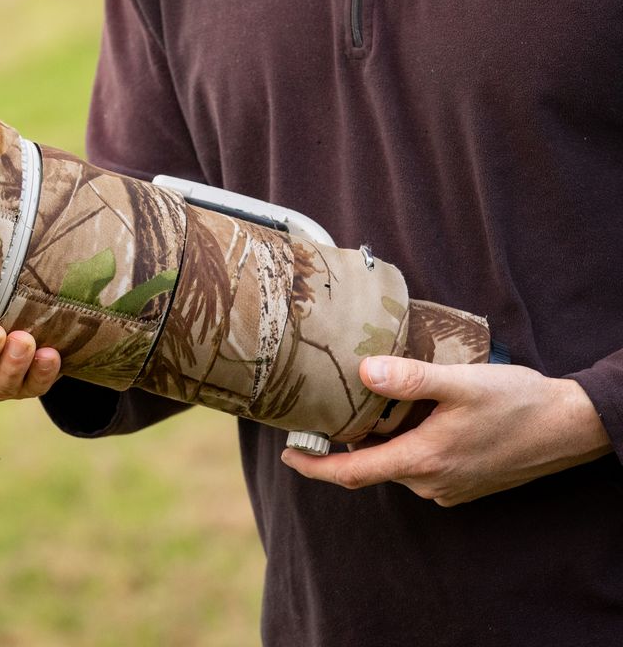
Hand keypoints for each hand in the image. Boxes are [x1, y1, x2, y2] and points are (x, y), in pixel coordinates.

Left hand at [280, 356, 612, 505]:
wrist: (571, 427)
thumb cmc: (517, 402)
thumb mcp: (460, 383)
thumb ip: (411, 378)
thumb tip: (364, 371)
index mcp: (422, 461)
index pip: (352, 472)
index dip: (314, 467)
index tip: (288, 454)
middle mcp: (430, 483)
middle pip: (371, 465)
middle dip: (347, 441)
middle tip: (326, 410)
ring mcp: (448, 487)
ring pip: (397, 463)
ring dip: (381, 439)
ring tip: (374, 402)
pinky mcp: (463, 483)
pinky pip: (420, 465)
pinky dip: (407, 443)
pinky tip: (414, 415)